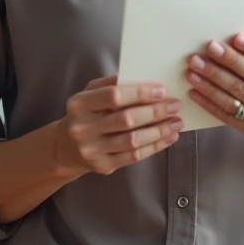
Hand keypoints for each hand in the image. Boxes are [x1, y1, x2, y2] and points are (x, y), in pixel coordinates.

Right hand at [52, 75, 183, 177]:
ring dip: (159, 131)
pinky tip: (168, 137)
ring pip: (133, 140)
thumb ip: (111, 84)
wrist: (66, 147)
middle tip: (175, 106)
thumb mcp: (90, 93)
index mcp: (79, 104)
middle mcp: (82, 128)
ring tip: (177, 122)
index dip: (139, 93)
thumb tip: (143, 78)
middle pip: (126, 119)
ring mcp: (92, 150)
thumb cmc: (85, 114)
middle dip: (155, 112)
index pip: (113, 96)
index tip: (161, 91)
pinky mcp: (103, 166)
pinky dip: (155, 146)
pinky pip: (134, 156)